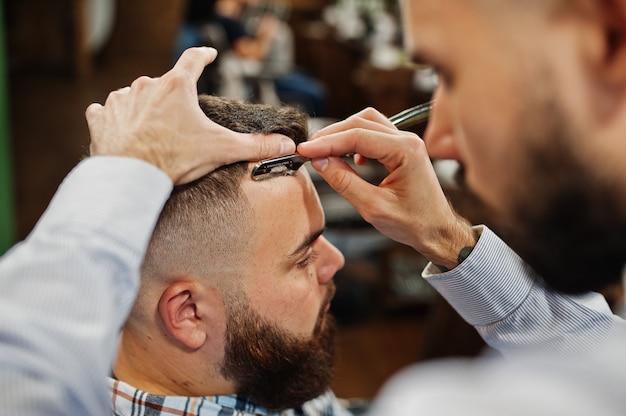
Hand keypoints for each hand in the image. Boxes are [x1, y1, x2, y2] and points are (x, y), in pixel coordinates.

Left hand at [85, 47, 294, 184]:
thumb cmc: (174, 158)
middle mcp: (146, 85)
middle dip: (172, 98)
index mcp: (176, 86)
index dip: (203, 56)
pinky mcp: (102, 117)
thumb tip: (285, 143)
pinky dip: (116, 118)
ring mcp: (121, 100)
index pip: (193, 60)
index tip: (208, 54)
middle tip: (180, 121)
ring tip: (153, 131)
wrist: (131, 177)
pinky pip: (107, 110)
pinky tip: (124, 132)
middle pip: (165, 83)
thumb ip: (254, 145)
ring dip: (144, 107)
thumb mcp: (220, 150)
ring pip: (136, 96)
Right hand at [298, 108, 475, 268]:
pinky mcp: (402, 149)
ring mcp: (406, 142)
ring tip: (324, 151)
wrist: (438, 231)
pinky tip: (350, 159)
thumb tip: (320, 162)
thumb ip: (344, 182)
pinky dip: (356, 140)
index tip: (305, 150)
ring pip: (367, 123)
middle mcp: (407, 140)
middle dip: (332, 134)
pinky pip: (374, 133)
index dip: (327, 142)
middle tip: (309, 149)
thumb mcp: (373, 207)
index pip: (357, 136)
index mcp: (405, 151)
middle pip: (361, 122)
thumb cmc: (414, 223)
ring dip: (343, 134)